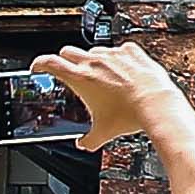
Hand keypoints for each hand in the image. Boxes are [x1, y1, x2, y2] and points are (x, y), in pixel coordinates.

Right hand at [34, 42, 181, 151]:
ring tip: (101, 76)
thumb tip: (84, 144)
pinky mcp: (131, 51)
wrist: (156, 103)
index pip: (50, 63)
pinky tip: (124, 69)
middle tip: (70, 72)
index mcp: (81, 78)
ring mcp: (113, 54)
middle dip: (65, 60)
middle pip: (68, 52)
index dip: (39, 63)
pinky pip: (119, 49)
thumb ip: (88, 140)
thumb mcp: (103, 132)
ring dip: (93, 60)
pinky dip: (118, 57)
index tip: (38, 67)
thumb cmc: (129, 116)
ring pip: (94, 50)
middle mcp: (94, 62)